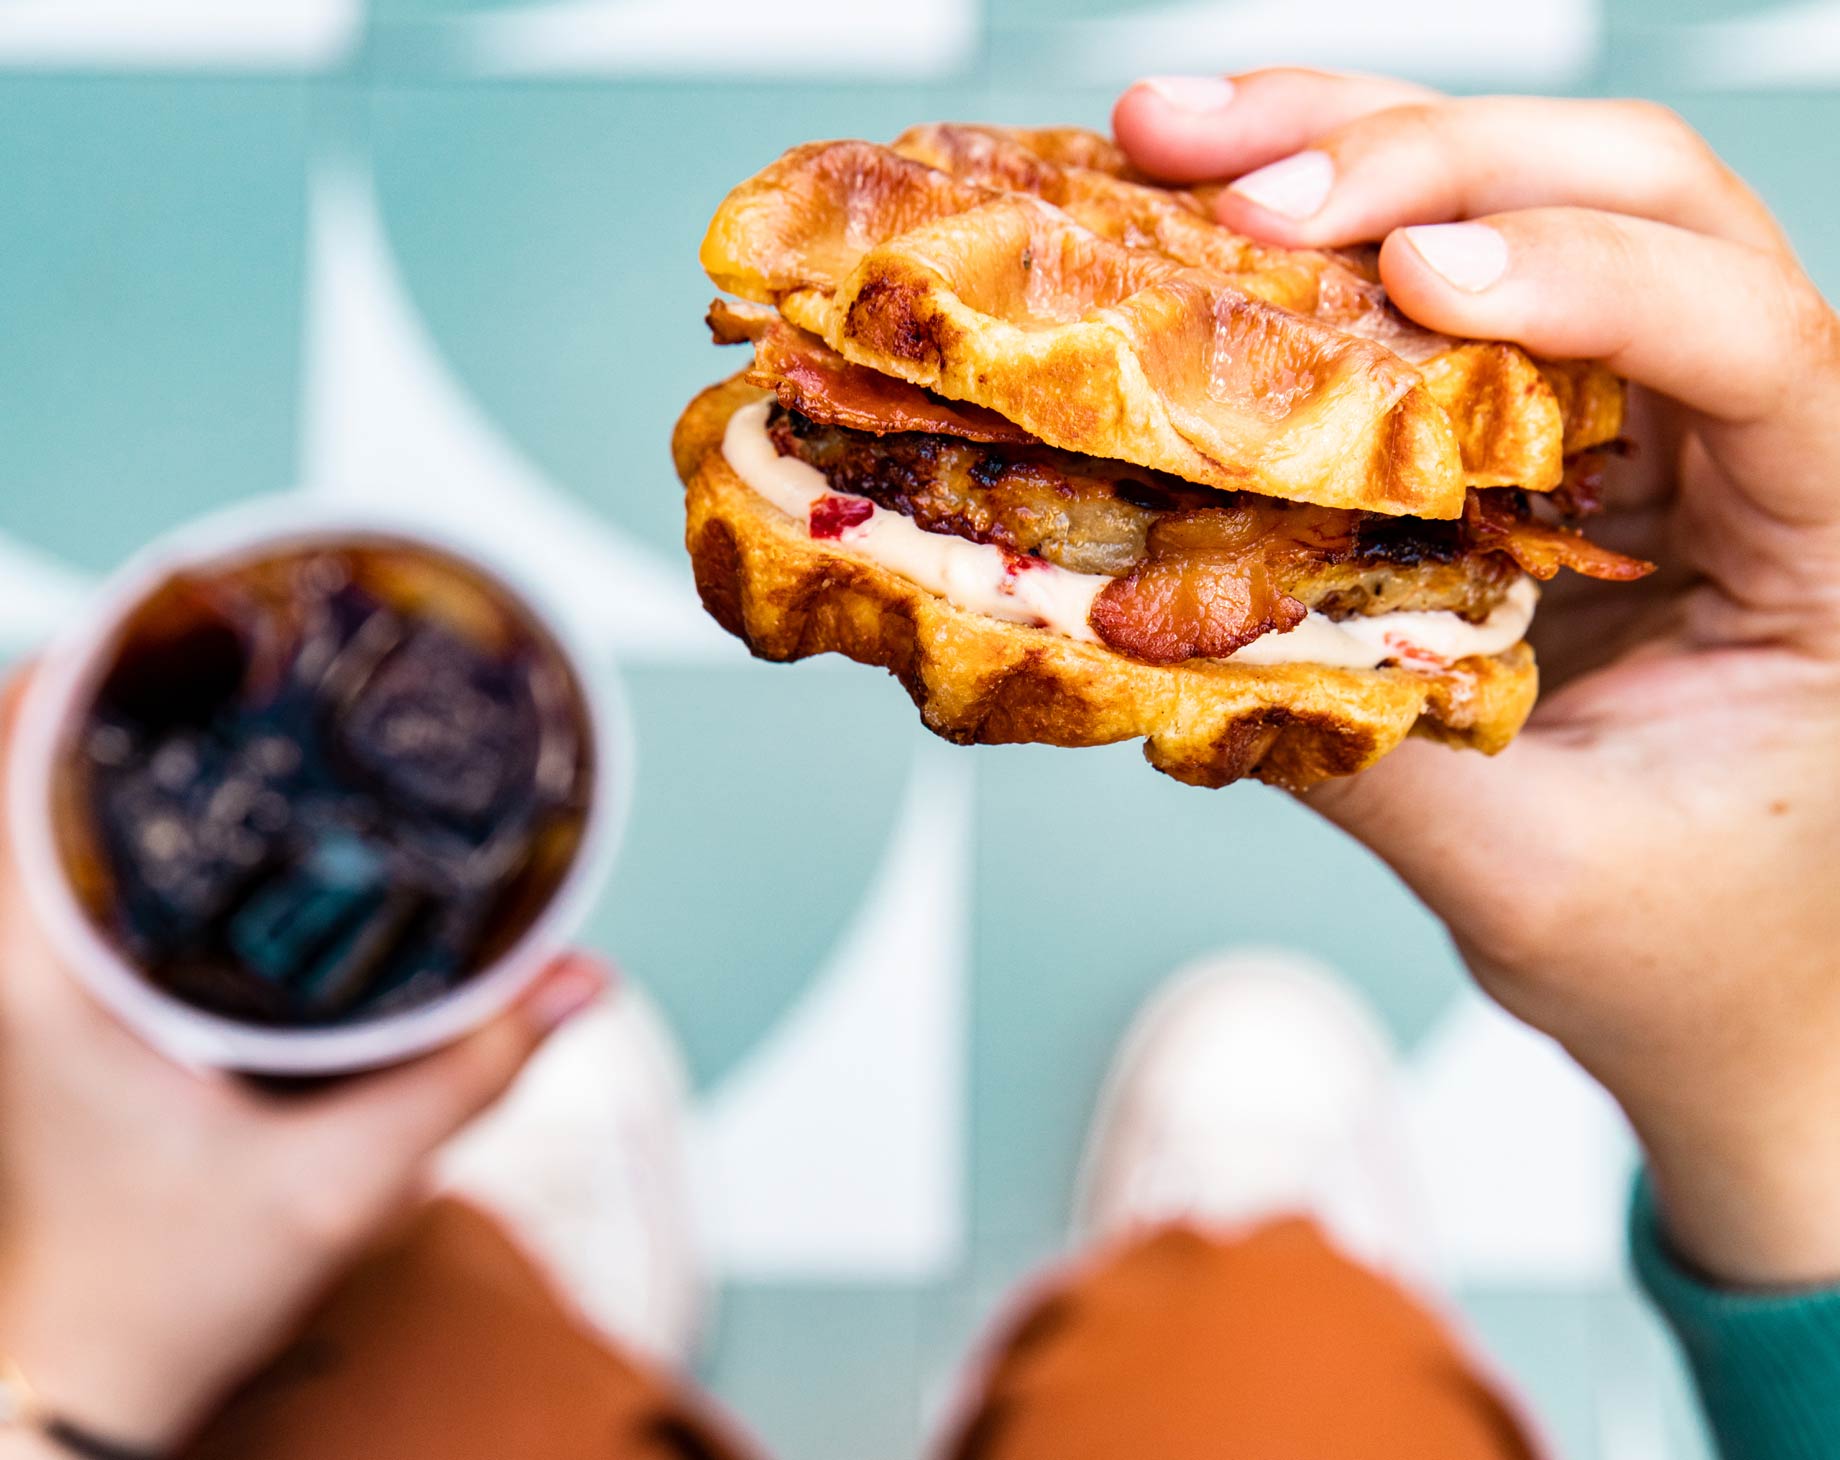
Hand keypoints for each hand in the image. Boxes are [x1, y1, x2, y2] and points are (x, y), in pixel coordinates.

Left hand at [0, 683, 607, 1451]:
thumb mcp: (341, 1181)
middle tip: (227, 624)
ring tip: (220, 683)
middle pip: (23, 763)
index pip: (17, 769)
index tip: (169, 596)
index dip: (84, 662)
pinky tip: (206, 804)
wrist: (88, 1378)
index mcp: (43, 982)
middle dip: (115, 676)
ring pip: (40, 814)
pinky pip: (67, 871)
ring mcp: (26, 986)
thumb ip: (467, 1074)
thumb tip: (576, 980)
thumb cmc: (173, 1291)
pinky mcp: (57, 1008)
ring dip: (111, 740)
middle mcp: (14, 967)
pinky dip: (116, 811)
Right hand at [1116, 71, 1839, 1288]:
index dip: (1585, 282)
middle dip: (1434, 158)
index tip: (1414, 280)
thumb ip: (1372, 747)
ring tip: (1182, 139)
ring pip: (1540, 202)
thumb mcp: (1532, 874)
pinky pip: (1450, 298)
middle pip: (1640, 197)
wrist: (1717, 990)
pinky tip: (1212, 213)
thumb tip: (1174, 636)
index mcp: (1836, 539)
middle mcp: (1763, 435)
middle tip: (1245, 178)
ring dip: (1362, 148)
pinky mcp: (1555, 439)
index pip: (1752, 341)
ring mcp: (1655, 420)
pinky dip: (1331, 244)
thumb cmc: (1681, 948)